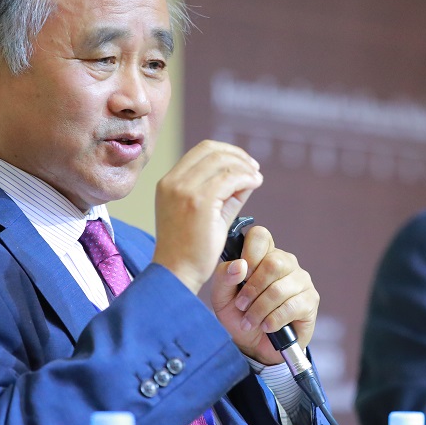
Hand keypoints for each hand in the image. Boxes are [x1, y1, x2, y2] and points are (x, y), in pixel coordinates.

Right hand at [152, 141, 262, 293]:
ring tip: (256, 179)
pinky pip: (229, 179)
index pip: (201, 150)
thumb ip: (225, 193)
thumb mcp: (207, 213)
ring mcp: (183, 190)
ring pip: (221, 162)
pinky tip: (255, 184)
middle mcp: (173, 182)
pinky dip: (246, 177)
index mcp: (169, 182)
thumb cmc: (191, 250)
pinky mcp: (198, 202)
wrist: (177, 274)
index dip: (227, 152)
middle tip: (254, 169)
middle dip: (238, 156)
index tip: (244, 164)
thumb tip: (247, 175)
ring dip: (244, 167)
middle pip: (211, 150)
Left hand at [209, 225, 318, 364]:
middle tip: (241, 306)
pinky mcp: (311, 300)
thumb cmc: (238, 315)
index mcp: (263, 254)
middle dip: (252, 289)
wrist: (254, 345)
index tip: (240, 276)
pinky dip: (274, 320)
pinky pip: (292, 306)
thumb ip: (224, 277)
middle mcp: (286, 262)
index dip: (249, 253)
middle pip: (272, 263)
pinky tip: (267, 327)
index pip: (260, 236)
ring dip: (259, 309)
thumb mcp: (221, 297)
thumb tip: (239, 266)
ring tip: (250, 321)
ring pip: (280, 288)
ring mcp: (301, 280)